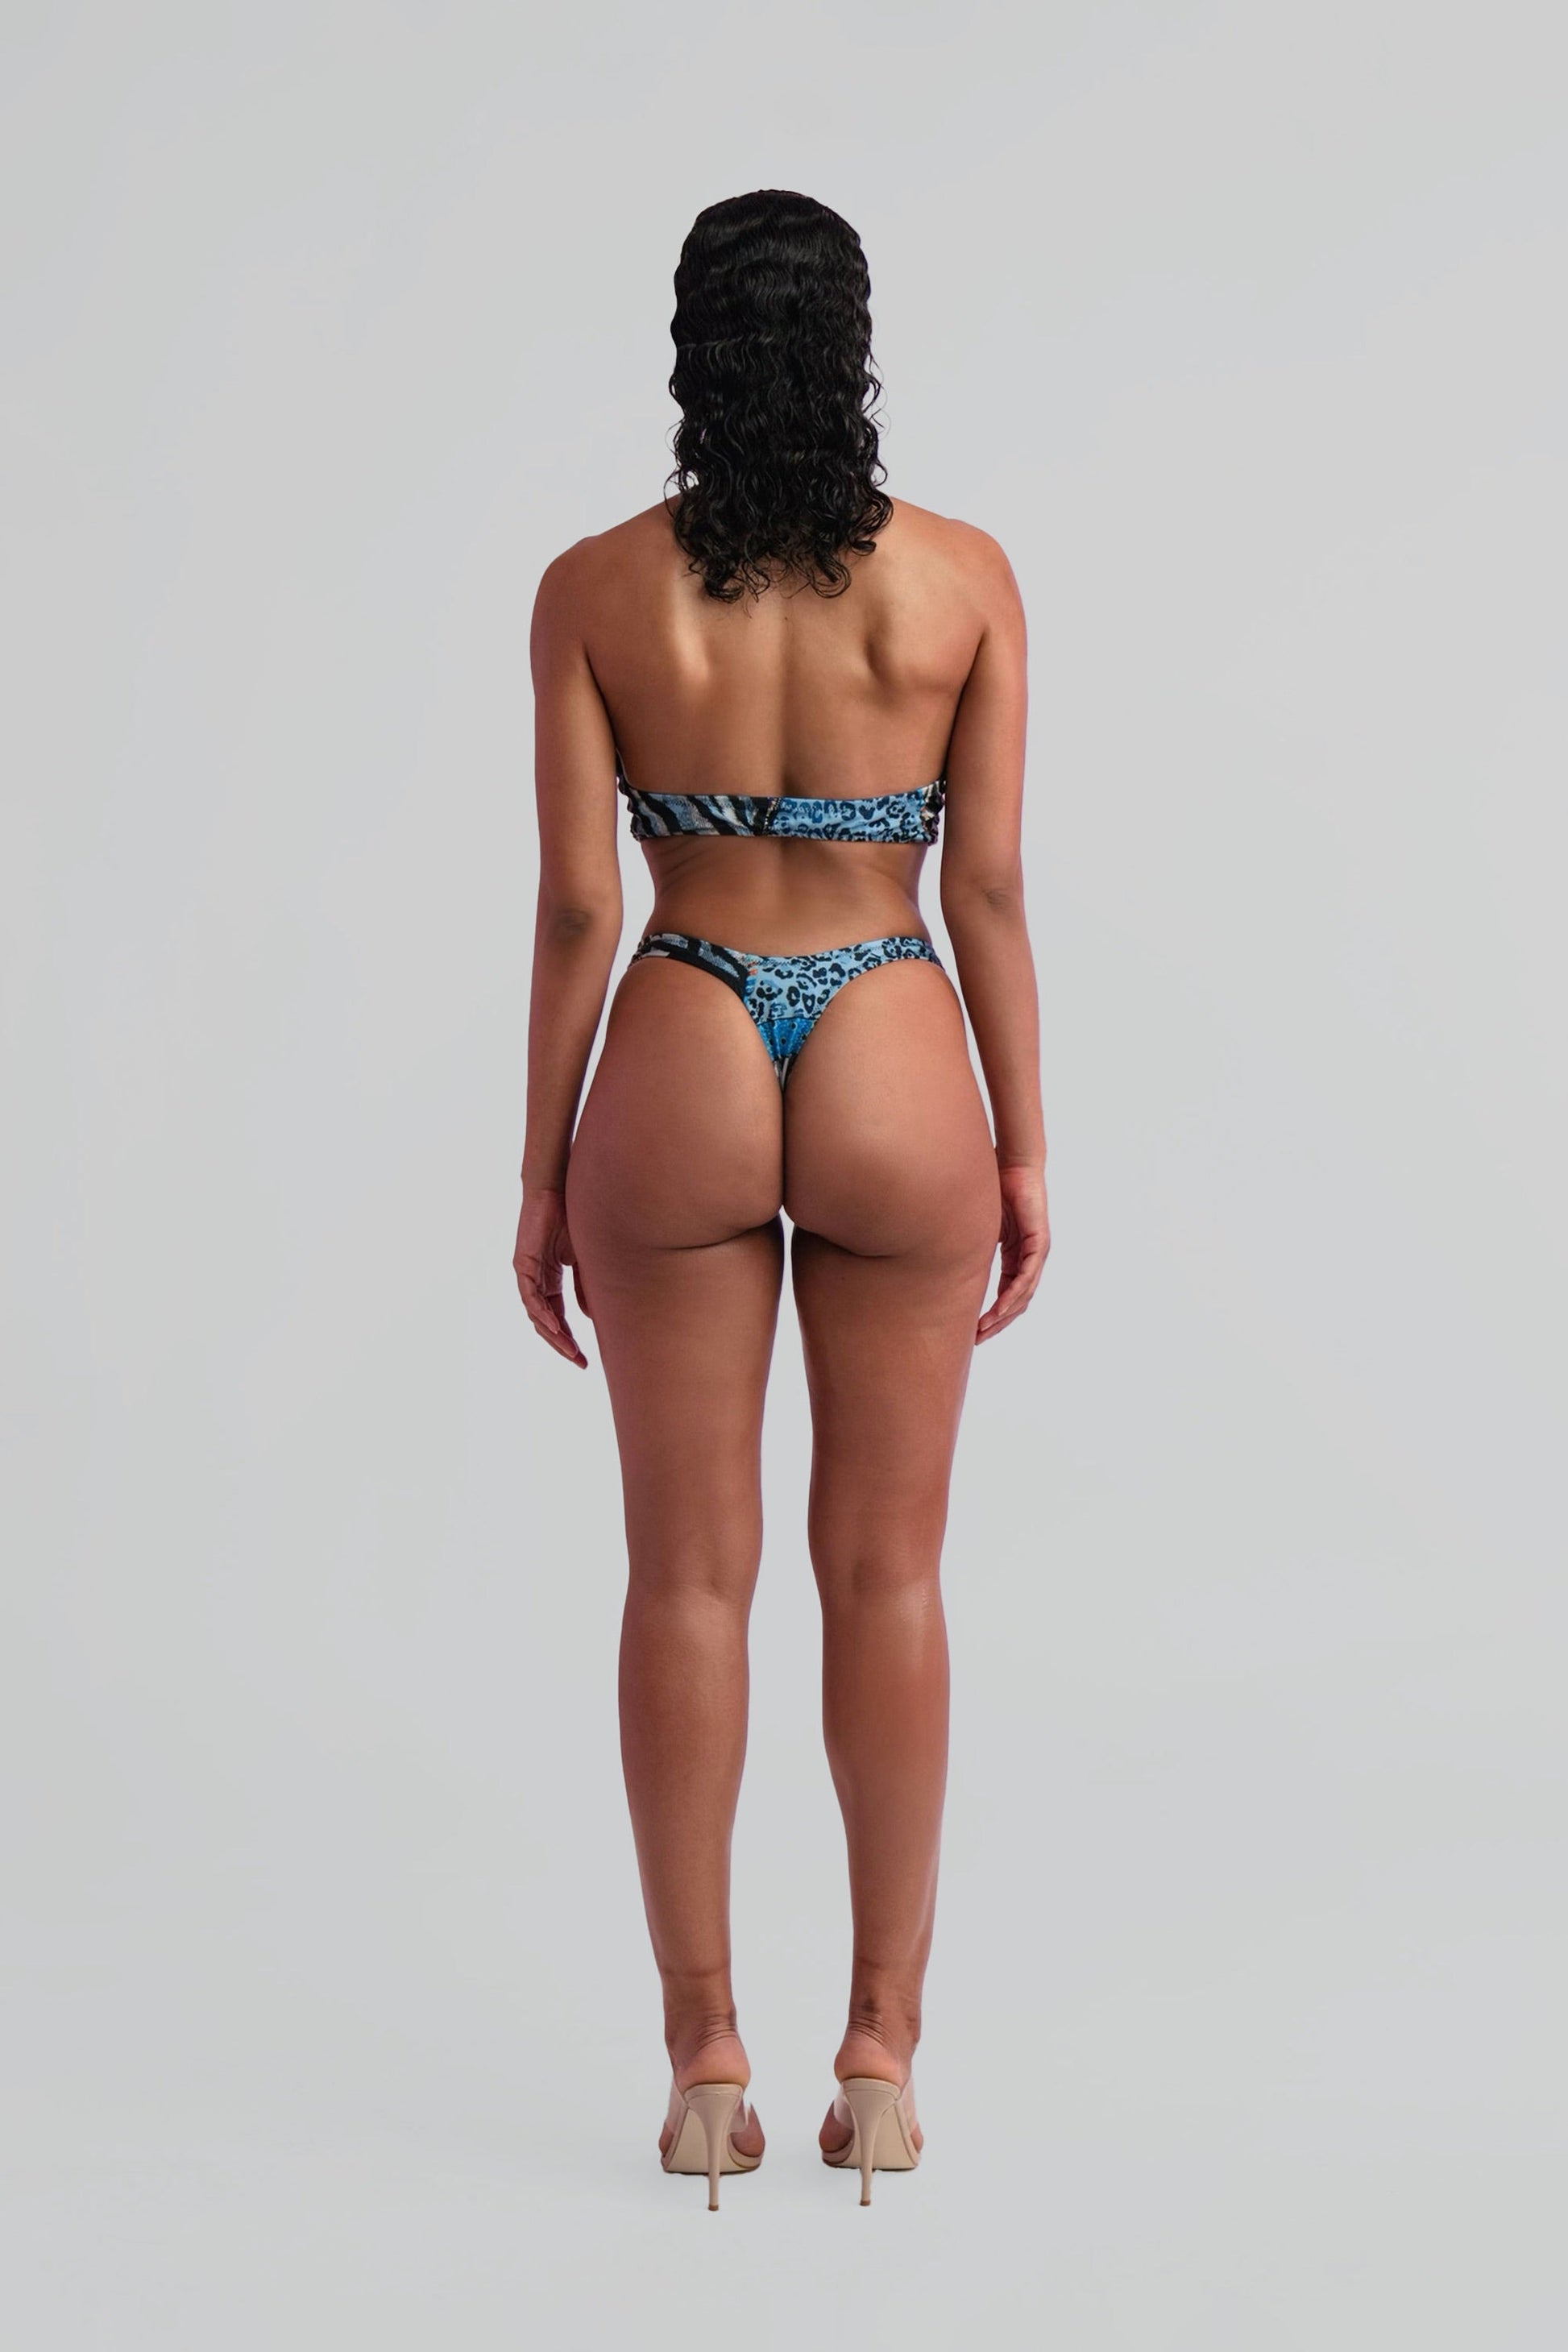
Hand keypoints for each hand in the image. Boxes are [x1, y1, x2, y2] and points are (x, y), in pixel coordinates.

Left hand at [513, 1184, 589, 1367]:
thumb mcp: (584, 1260)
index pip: (558, 1316)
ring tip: (569, 1350)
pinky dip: (542, 1313)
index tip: (583, 1358)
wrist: (560, 1190)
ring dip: (553, 1334)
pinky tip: (556, 1326)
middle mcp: (536, 1279)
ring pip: (536, 1313)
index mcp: (550, 1279)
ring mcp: (528, 1273)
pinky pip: (530, 1296)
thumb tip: (590, 1317)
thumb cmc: (573, 1218)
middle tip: (578, 1361)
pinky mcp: (522, 1264)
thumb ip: (585, 1287)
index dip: (569, 1338)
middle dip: (561, 1343)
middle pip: (546, 1321)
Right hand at [977, 1161, 1049, 1344]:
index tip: (974, 1331)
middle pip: (1017, 1301)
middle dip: (997, 1322)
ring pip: (1024, 1293)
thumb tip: (943, 1262)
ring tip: (986, 1329)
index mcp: (1016, 1256)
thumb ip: (970, 1247)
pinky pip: (1028, 1275)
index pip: (1008, 1294)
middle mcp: (1029, 1258)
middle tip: (978, 1339)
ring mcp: (1037, 1252)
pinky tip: (1002, 1308)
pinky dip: (1015, 1294)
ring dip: (1005, 1314)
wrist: (1012, 1165)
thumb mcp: (978, 1227)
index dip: (992, 1314)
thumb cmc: (994, 1189)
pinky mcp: (1039, 1242)